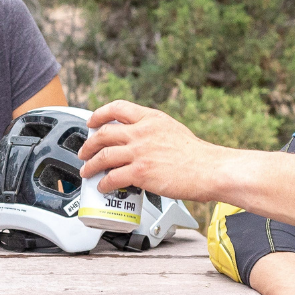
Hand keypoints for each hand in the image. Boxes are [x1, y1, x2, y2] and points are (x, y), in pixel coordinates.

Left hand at [79, 100, 233, 201]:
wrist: (210, 170)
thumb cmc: (197, 156)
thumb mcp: (173, 130)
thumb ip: (153, 131)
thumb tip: (138, 140)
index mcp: (152, 118)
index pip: (118, 107)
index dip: (100, 114)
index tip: (92, 121)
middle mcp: (143, 132)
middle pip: (104, 134)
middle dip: (88, 144)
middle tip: (84, 152)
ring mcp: (140, 152)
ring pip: (103, 156)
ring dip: (90, 165)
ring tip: (86, 171)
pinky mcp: (141, 172)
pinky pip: (113, 177)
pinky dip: (103, 183)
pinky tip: (103, 186)